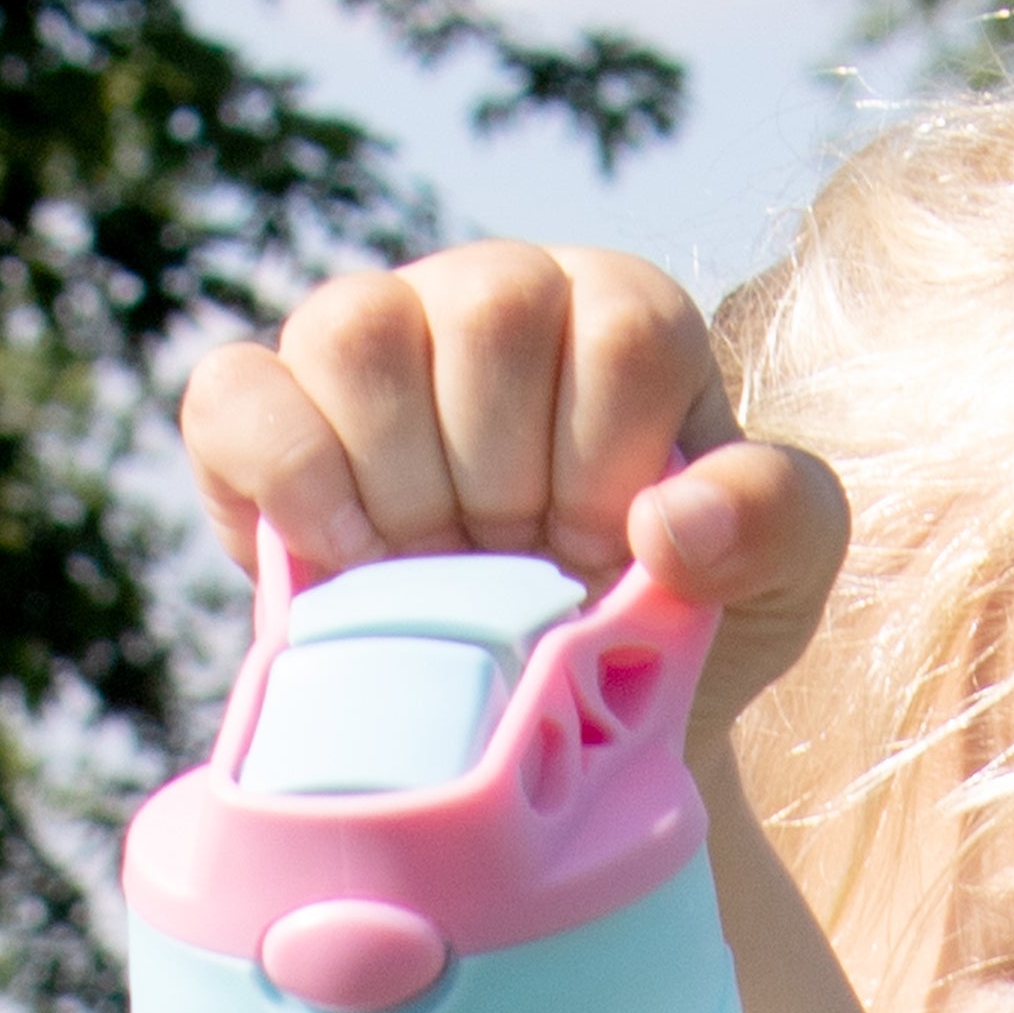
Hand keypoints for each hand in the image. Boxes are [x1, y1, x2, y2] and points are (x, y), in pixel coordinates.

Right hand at [177, 241, 843, 740]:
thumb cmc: (666, 627)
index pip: (623, 329)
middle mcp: (495, 294)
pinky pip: (238, 393)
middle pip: (490, 312)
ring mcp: (372, 335)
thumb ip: (775, 524)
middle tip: (521, 570)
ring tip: (436, 570)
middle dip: (514, 480)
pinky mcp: (261, 404)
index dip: (611, 465)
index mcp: (622, 318)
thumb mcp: (775, 586)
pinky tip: (343, 558)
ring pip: (359, 330)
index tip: (605, 555)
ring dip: (406, 483)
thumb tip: (668, 523)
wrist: (538, 718)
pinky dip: (287, 480)